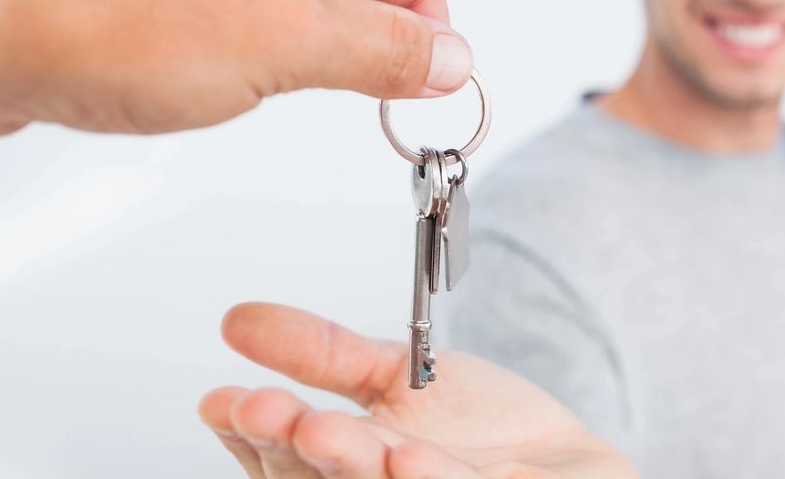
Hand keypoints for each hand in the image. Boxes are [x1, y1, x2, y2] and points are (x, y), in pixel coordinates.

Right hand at [198, 303, 638, 478]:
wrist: (561, 466)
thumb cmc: (481, 435)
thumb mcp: (396, 376)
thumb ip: (325, 352)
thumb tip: (241, 320)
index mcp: (345, 465)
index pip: (277, 455)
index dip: (249, 430)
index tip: (223, 399)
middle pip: (312, 478)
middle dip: (285, 444)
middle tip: (266, 409)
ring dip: (344, 462)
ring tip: (318, 429)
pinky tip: (407, 456)